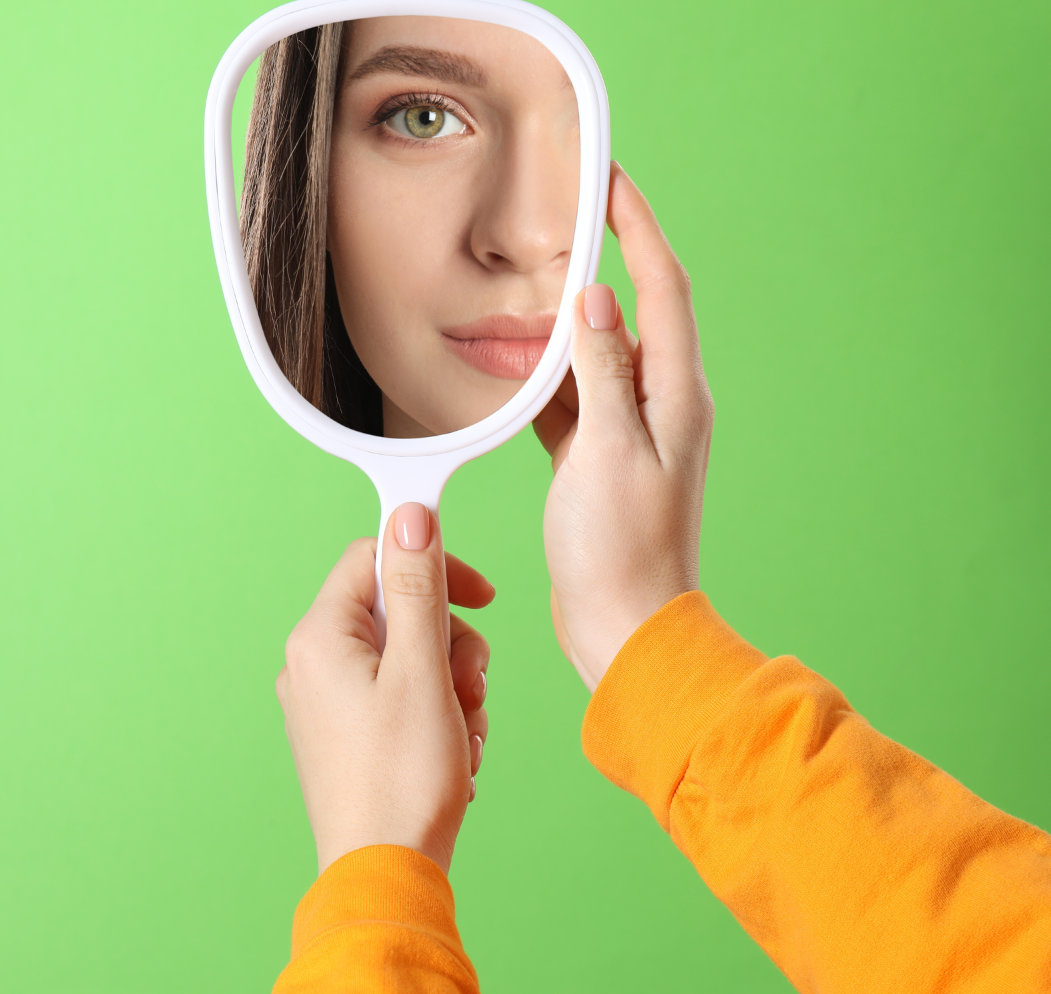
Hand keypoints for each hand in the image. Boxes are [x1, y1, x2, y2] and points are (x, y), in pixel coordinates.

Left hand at [275, 504, 494, 874]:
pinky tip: (452, 756)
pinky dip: (437, 719)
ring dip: (452, 688)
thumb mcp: (422, 669)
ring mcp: (327, 705)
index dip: (434, 567)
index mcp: (319, 637)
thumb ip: (420, 588)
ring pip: (410, 659)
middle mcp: (312, 665)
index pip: (375, 558)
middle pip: (400, 612)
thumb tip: (411, 515)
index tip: (481, 596)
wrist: (386, 874)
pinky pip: (402, 700)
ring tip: (461, 734)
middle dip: (451, 646)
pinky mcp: (346, 738)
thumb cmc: (402, 778)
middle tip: (467, 689)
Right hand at [534, 163, 712, 690]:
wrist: (623, 625)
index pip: (662, 286)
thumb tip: (599, 300)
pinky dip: (540, 376)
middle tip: (560, 220)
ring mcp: (628, 430)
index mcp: (674, 394)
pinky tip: (509, 363)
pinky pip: (568, 397)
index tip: (610, 180)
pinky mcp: (596, 456)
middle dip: (595, 262)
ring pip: (592, 354)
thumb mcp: (606, 450)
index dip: (637, 228)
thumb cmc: (621, 549)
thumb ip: (603, 371)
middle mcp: (660, 403)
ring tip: (518, 291)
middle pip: (629, 310)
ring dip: (557, 324)